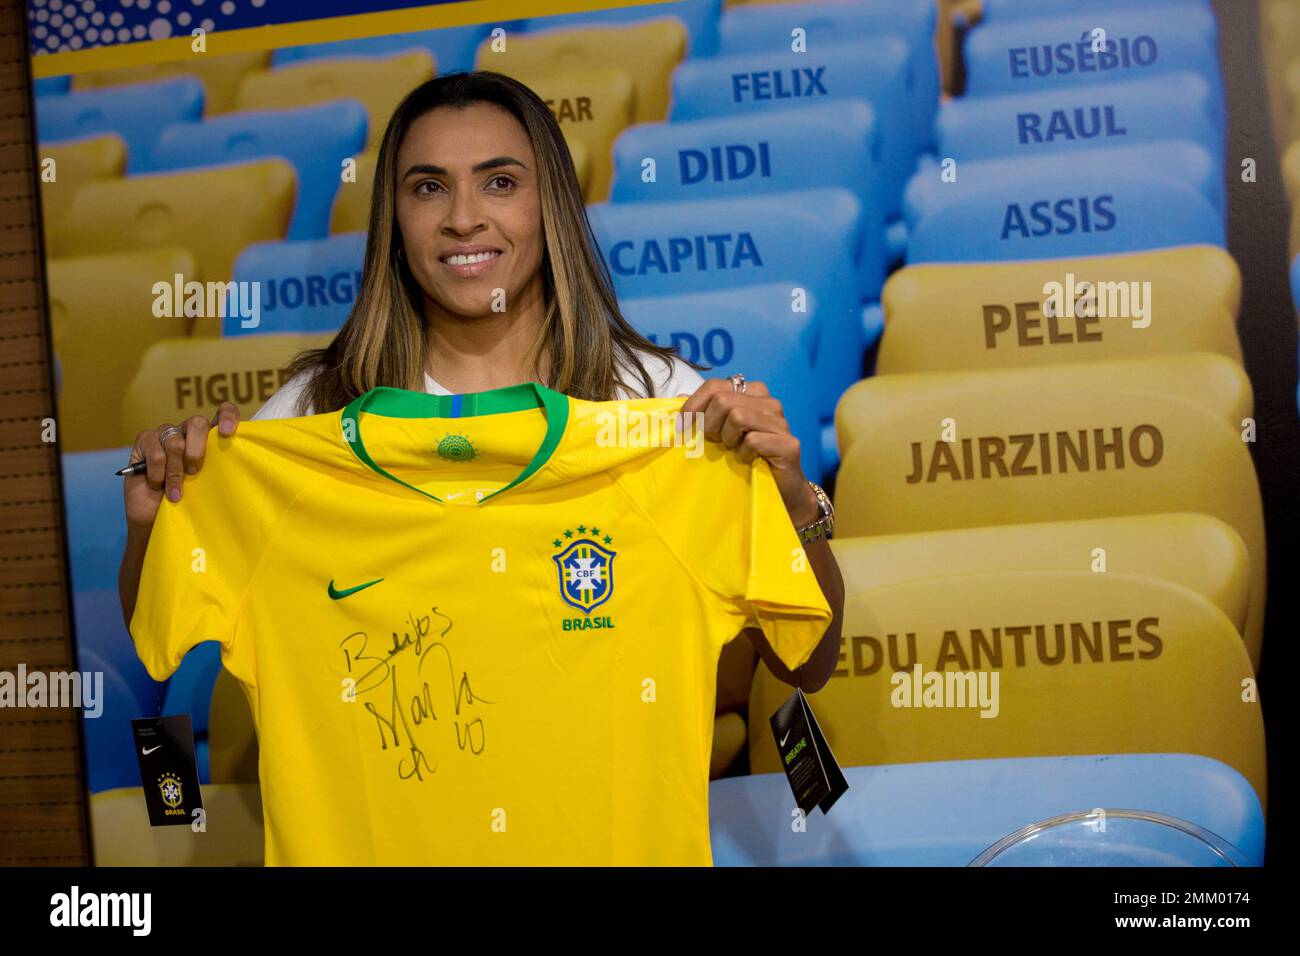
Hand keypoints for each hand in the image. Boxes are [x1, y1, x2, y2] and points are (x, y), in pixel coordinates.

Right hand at [124, 402, 239, 529]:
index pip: (224, 411)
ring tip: (176, 491)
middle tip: (194, 472)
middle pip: (197, 423)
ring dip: (176, 472)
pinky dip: (158, 474)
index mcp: (210, 436)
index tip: (228, 433)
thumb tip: (236, 463)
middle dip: (197, 451)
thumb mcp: (208, 484)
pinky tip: (157, 484)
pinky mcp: (145, 439)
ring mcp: (166, 433)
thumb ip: (219, 468)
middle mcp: (188, 430)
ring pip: (175, 442)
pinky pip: (156, 453)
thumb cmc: (187, 500)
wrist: (154, 515)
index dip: (227, 416)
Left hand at [678, 379, 819, 527]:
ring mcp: (781, 421)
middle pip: (723, 400)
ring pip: (737, 416)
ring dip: (728, 438)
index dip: (694, 404)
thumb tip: (680, 397)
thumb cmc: (747, 457)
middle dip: (710, 424)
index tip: (683, 425)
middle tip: (714, 442)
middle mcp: (770, 402)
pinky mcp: (788, 443)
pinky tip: (748, 460)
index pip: (715, 385)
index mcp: (754, 392)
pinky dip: (743, 453)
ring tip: (733, 449)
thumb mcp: (721, 431)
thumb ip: (704, 411)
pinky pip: (753, 440)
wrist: (780, 488)